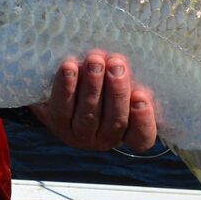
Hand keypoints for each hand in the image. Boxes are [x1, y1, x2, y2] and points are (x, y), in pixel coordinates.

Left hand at [30, 49, 157, 152]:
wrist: (62, 92)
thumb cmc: (104, 83)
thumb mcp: (120, 82)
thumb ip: (125, 78)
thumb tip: (120, 63)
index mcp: (128, 132)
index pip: (142, 136)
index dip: (143, 120)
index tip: (141, 95)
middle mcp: (105, 139)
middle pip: (115, 120)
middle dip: (116, 90)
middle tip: (116, 65)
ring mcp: (80, 135)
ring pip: (89, 113)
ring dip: (92, 85)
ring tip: (94, 61)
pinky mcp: (57, 124)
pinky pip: (62, 107)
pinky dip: (66, 87)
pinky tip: (69, 67)